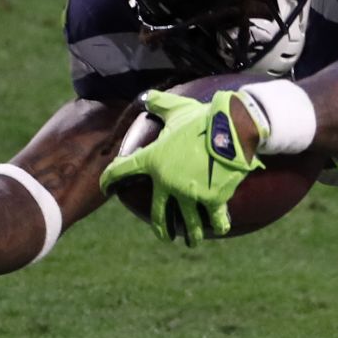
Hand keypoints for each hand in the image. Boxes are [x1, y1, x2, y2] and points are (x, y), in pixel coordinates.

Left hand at [99, 88, 261, 245]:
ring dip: (189, 233)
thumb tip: (146, 96)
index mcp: (153, 161)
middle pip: (159, 212)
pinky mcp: (213, 199)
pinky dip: (217, 225)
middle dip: (161, 227)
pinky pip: (214, 217)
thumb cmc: (202, 118)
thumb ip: (158, 103)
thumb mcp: (176, 108)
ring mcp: (190, 193)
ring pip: (187, 221)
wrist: (231, 129)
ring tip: (190, 241)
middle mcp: (167, 182)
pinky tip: (218, 229)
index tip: (106, 188)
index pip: (120, 172)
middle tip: (163, 235)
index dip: (109, 180)